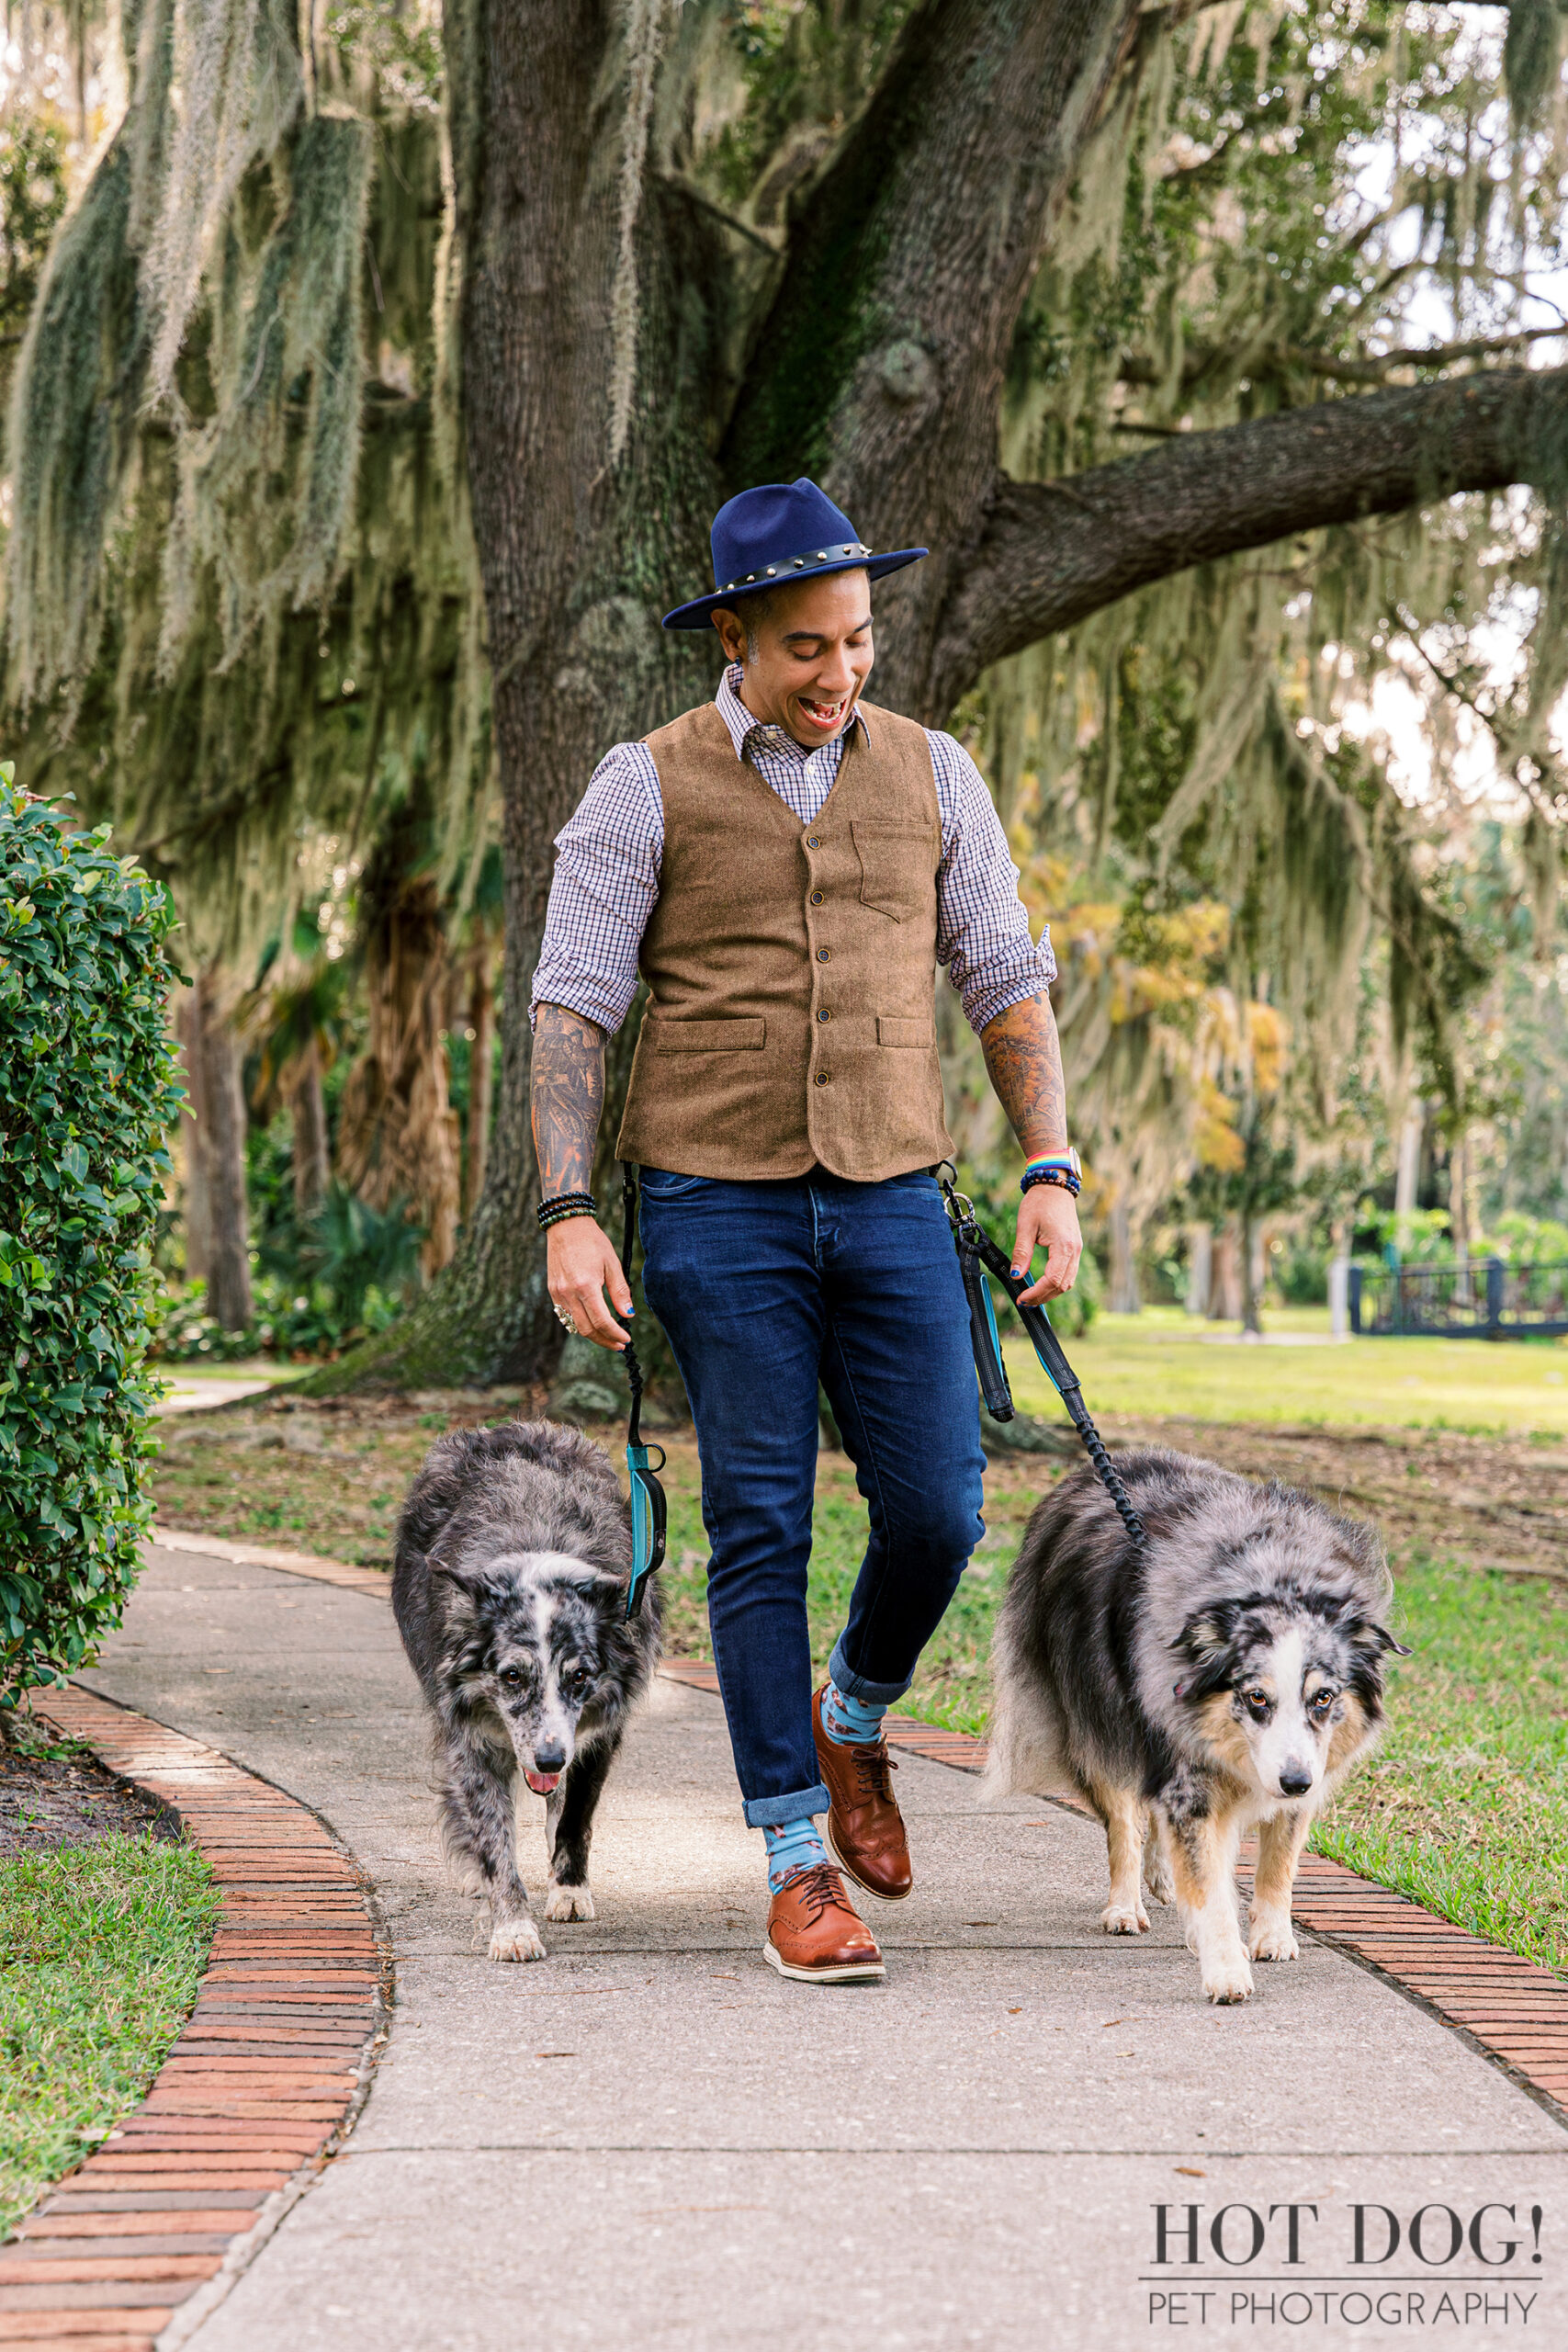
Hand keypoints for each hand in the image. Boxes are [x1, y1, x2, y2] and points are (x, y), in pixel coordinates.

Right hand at [547, 1217, 633, 1349]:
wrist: (566, 1225)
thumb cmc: (592, 1241)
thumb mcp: (612, 1264)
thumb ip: (620, 1292)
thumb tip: (628, 1315)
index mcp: (586, 1286)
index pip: (602, 1321)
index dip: (615, 1334)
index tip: (626, 1339)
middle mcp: (569, 1293)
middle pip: (587, 1330)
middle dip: (605, 1341)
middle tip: (619, 1344)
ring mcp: (558, 1294)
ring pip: (575, 1326)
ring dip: (593, 1335)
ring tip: (608, 1336)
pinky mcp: (552, 1291)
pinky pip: (566, 1316)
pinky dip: (580, 1323)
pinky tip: (592, 1322)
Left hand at [1011, 1182, 1081, 1304]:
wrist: (1054, 1187)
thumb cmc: (1039, 1203)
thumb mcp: (1025, 1227)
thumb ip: (1021, 1253)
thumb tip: (1016, 1276)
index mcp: (1063, 1246)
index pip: (1052, 1279)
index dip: (1037, 1293)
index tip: (1021, 1298)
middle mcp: (1075, 1251)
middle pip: (1062, 1285)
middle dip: (1043, 1297)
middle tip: (1024, 1301)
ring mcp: (1077, 1250)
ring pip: (1068, 1282)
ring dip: (1050, 1292)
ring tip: (1031, 1296)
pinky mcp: (1075, 1249)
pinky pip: (1069, 1273)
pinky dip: (1057, 1283)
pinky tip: (1042, 1284)